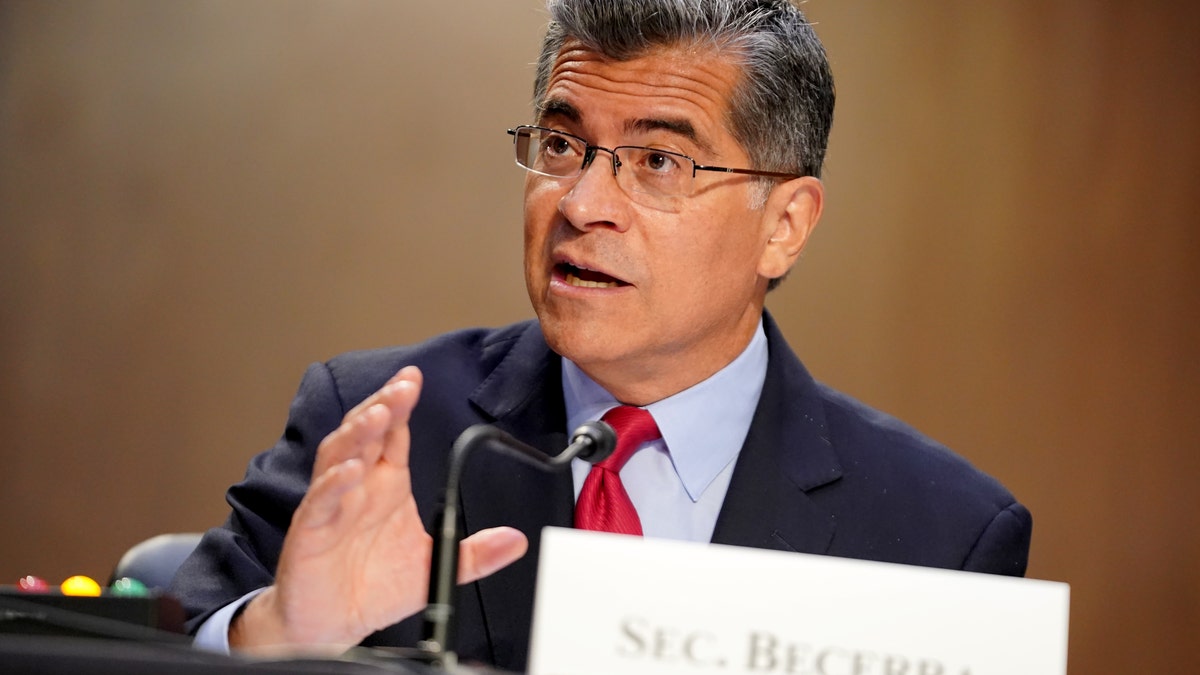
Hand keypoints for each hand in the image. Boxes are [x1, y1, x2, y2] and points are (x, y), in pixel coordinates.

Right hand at [230, 366, 528, 653]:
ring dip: (358, 434)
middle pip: (366, 433)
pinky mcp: (310, 531)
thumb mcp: (435, 567)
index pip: (393, 434)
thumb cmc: (373, 588)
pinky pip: (321, 501)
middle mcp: (358, 487)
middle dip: (383, 406)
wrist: (330, 624)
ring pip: (339, 456)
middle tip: (403, 388)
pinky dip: (334, 484)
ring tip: (379, 415)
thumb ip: (475, 553)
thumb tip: (516, 540)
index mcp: (386, 485)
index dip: (401, 404)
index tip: (414, 379)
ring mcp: (332, 505)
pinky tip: (351, 472)